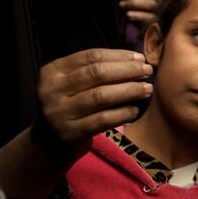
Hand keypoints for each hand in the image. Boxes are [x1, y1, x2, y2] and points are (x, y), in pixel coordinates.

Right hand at [36, 49, 152, 156]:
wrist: (49, 143)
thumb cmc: (70, 105)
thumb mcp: (72, 83)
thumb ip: (95, 69)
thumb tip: (136, 59)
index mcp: (52, 71)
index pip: (91, 56)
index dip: (119, 56)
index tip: (140, 58)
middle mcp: (52, 90)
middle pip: (97, 74)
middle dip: (127, 70)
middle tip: (148, 71)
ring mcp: (59, 113)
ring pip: (101, 96)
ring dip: (129, 90)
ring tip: (147, 89)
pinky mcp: (70, 133)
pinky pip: (103, 120)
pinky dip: (122, 113)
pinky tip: (135, 110)